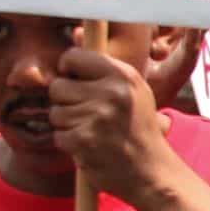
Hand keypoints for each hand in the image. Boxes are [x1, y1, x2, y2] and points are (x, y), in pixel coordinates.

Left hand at [52, 43, 171, 198]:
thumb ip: (105, 70)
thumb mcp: (133, 93)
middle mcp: (112, 93)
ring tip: (95, 134)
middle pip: (58, 86)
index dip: (70, 72)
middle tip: (92, 117)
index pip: (72, 57)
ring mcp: (97, 117)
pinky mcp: (84, 140)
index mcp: (124, 76)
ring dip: (69, 125)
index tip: (79, 85)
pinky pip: (58, 135)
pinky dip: (70, 144)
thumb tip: (74, 36)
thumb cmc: (139, 131)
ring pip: (56, 112)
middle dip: (68, 103)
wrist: (154, 174)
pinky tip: (92, 148)